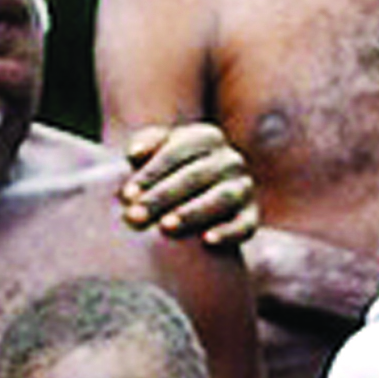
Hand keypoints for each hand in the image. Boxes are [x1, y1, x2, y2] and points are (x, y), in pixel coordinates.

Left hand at [114, 122, 259, 248]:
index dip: (150, 173)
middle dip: (162, 197)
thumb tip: (135, 154)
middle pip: (195, 175)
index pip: (176, 152)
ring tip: (166, 226)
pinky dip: (228, 232)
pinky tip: (207, 240)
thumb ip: (145, 145)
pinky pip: (244, 225)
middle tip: (135, 216)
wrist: (197, 200)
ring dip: (192, 212)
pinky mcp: (252, 215)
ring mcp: (244, 187)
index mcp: (207, 137)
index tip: (126, 196)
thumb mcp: (156, 153)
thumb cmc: (167, 173)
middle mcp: (230, 159)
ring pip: (221, 198)